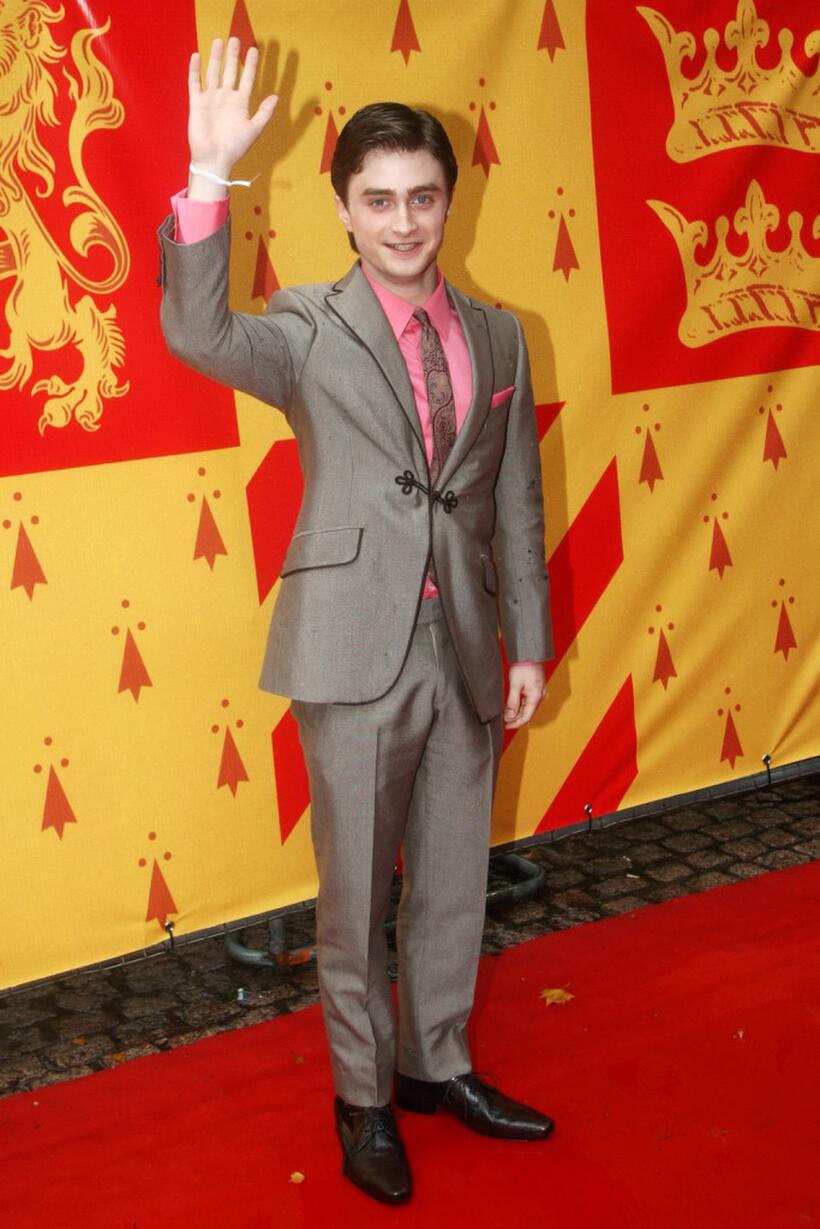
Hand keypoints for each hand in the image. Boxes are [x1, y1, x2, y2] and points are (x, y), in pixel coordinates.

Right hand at [188, 37, 277, 182]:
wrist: (215, 159)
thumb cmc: (235, 148)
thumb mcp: (254, 129)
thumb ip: (264, 113)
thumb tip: (276, 96)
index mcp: (240, 103)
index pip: (247, 79)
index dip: (251, 65)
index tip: (254, 50)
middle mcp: (225, 98)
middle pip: (230, 71)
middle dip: (233, 55)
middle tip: (235, 38)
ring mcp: (211, 99)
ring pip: (213, 72)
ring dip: (216, 57)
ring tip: (219, 41)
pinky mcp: (197, 103)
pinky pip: (195, 83)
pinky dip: (195, 70)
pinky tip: (197, 56)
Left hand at [504, 663, 546, 728]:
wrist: (530, 653)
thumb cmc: (523, 667)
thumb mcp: (515, 685)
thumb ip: (512, 702)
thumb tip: (510, 716)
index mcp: (535, 697)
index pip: (526, 717)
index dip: (516, 724)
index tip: (506, 726)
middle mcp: (540, 696)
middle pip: (528, 714)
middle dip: (516, 719)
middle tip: (504, 721)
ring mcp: (540, 692)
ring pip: (529, 708)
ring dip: (519, 713)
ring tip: (507, 714)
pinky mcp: (537, 688)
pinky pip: (530, 701)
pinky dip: (522, 705)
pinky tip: (513, 706)